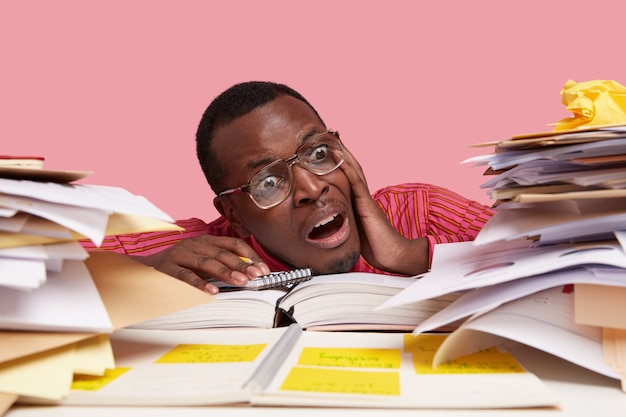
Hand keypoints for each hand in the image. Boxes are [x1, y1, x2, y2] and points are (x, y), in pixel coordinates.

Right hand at [130, 235, 270, 293]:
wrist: (143, 269)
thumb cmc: (178, 266)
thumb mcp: (201, 261)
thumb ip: (221, 264)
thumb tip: (248, 274)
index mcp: (205, 241)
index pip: (233, 243)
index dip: (250, 256)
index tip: (263, 269)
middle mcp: (194, 244)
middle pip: (222, 253)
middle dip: (242, 265)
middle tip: (255, 276)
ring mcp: (180, 254)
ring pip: (207, 262)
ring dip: (226, 272)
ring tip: (240, 282)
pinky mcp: (167, 268)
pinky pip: (185, 276)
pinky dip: (200, 284)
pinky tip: (212, 292)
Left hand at [340, 145, 428, 274]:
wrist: (393, 256)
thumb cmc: (376, 247)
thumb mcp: (355, 232)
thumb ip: (346, 225)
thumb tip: (331, 226)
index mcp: (360, 202)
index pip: (348, 177)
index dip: (339, 163)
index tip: (327, 149)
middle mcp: (363, 196)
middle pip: (351, 168)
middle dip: (339, 152)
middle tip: (327, 136)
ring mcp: (365, 198)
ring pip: (353, 170)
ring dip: (342, 153)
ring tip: (330, 138)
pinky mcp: (366, 204)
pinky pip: (355, 181)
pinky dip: (346, 166)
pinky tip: (338, 155)